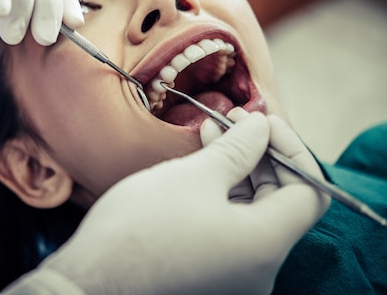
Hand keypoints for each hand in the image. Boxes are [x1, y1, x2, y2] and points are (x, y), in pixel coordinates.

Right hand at [4, 111, 329, 293]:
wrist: (89, 283)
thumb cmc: (139, 230)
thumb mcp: (192, 177)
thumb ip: (238, 149)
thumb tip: (262, 126)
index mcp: (265, 244)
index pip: (310, 190)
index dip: (290, 149)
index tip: (261, 122)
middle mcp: (259, 267)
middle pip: (282, 200)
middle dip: (260, 154)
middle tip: (230, 121)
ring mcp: (234, 274)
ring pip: (253, 212)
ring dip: (238, 170)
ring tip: (209, 135)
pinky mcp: (210, 273)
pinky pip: (230, 228)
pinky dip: (222, 194)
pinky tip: (199, 166)